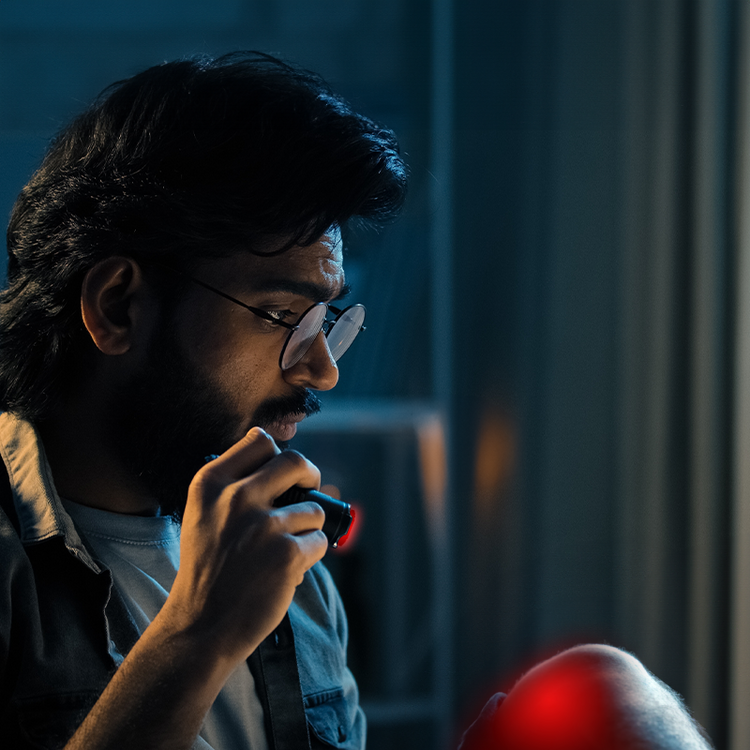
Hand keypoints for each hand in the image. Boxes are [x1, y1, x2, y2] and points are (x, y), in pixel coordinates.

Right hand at [160, 427, 327, 664]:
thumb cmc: (207, 568)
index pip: (258, 441)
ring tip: (285, 550)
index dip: (277, 453)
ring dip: (308, 528)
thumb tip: (283, 464)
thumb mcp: (202, 514)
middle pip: (295, 461)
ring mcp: (264, 525)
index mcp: (211, 484)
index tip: (283, 470)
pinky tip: (289, 570)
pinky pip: (319, 541)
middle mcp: (237, 497)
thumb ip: (232, 485)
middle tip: (310, 488)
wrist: (201, 625)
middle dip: (310, 474)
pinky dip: (311, 556)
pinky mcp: (288, 554)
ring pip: (313, 508)